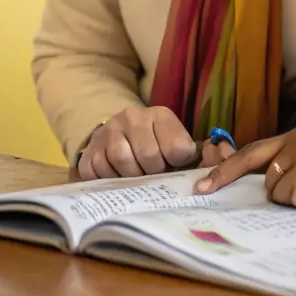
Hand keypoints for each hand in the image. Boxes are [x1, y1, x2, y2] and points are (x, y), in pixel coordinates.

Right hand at [78, 105, 197, 179]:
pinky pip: (100, 171)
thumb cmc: (155, 146)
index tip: (172, 165)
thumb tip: (205, 180)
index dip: (176, 164)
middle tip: (152, 174)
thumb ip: (191, 158)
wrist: (119, 138)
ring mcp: (108, 131)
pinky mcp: (90, 150)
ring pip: (122, 160)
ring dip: (132, 177)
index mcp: (160, 115)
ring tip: (136, 176)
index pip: (177, 148)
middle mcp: (132, 117)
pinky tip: (117, 176)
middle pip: (149, 155)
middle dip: (154, 172)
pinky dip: (110, 180)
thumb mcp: (176, 144)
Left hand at [196, 124, 295, 218]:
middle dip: (224, 177)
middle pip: (251, 160)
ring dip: (291, 200)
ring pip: (273, 188)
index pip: (255, 150)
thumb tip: (257, 185)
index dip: (228, 168)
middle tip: (202, 190)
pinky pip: (289, 197)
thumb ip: (288, 168)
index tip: (204, 182)